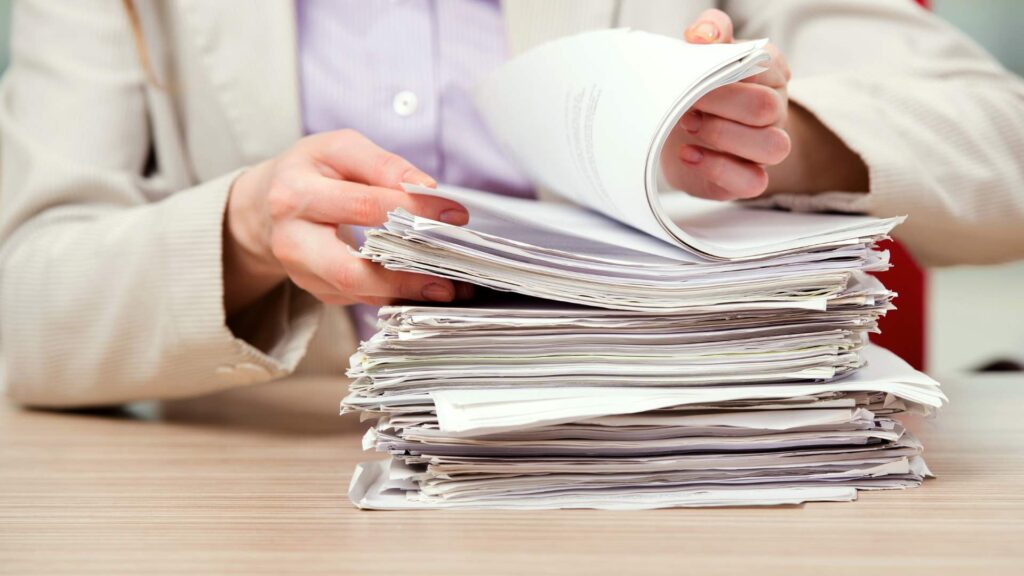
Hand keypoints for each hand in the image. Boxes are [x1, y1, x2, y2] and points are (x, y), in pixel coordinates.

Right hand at [223, 129, 471, 314]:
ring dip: (405, 294)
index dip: (412, 211)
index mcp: (296, 194)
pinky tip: (425, 290)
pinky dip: (395, 296)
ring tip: (447, 289)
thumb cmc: (312, 171)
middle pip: (350, 269)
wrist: (265, 205)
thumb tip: (425, 188)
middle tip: (449, 277)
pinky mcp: (314, 290)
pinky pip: (359, 298)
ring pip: (356, 292)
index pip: (364, 205)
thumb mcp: (340, 150)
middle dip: (405, 276)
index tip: (454, 214)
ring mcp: (301, 272)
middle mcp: (291, 240)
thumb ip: (383, 165)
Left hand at [661, 9, 791, 199]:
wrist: (680, 135)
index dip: (729, 69)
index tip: (694, 72)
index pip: (768, 64)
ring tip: (688, 126)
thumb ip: (708, 32)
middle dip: (721, 103)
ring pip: (773, 147)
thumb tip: (705, 35)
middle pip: (767, 108)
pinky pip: (753, 182)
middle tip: (687, 103)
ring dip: (723, 135)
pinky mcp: (748, 179)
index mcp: (769, 74)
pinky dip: (718, 168)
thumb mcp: (701, 55)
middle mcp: (774, 111)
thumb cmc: (698, 91)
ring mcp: (764, 148)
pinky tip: (688, 154)